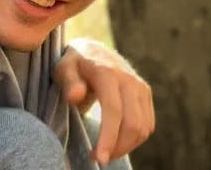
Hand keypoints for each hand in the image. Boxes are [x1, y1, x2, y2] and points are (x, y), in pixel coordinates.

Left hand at [53, 38, 154, 164]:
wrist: (92, 51)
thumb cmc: (74, 64)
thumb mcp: (63, 69)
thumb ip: (69, 82)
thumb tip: (75, 96)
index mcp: (108, 73)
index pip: (113, 111)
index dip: (108, 137)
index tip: (99, 158)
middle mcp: (129, 79)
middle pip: (132, 123)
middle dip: (117, 147)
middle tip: (97, 157)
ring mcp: (140, 86)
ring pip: (143, 127)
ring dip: (126, 146)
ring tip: (105, 151)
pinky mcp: (145, 93)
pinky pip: (147, 124)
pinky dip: (135, 139)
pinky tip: (117, 142)